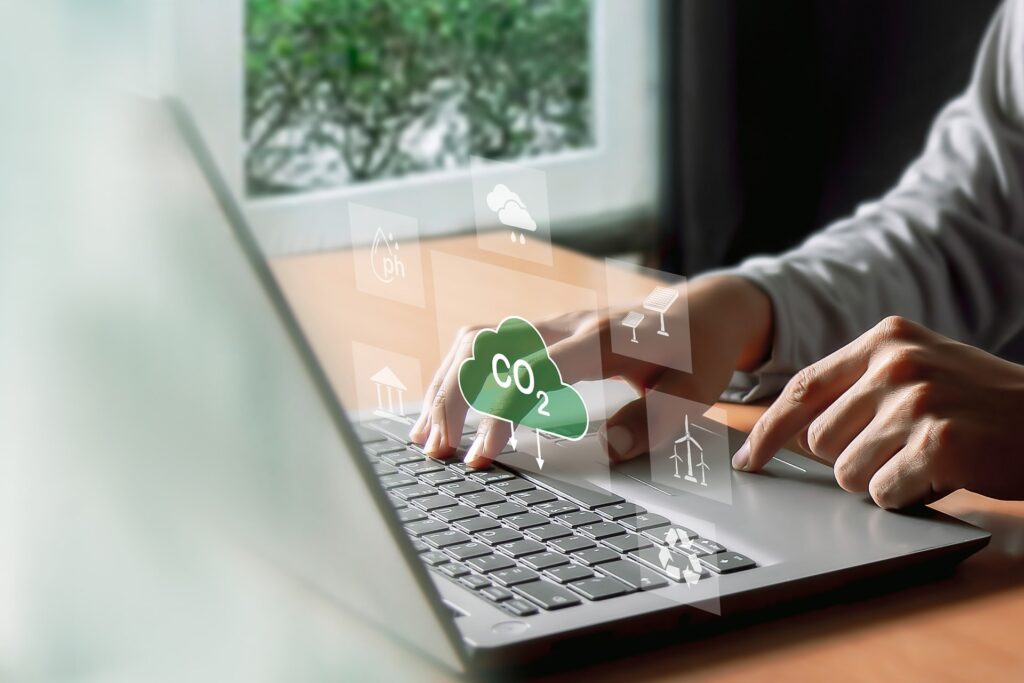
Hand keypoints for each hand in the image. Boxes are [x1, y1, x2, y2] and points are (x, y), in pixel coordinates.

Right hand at [410, 275, 772, 467]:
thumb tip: (606, 449)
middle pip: (486, 347)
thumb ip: (654, 420)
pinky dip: (456, 375)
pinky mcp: (543, 333)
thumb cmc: (699, 352)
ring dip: (445, 386)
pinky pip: (485, 345)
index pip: (532, 369)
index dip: (500, 409)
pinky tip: (444, 409)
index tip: (484, 454)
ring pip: (476, 342)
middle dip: (452, 398)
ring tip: (426, 437)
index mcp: (602, 339)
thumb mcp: (695, 393)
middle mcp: (566, 326)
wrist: (703, 308)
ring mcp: (550, 326)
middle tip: (437, 451)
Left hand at [733, 316, 1023, 507]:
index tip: (749, 460)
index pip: (803, 388)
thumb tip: (791, 430)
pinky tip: (941, 476)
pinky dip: (906, 497)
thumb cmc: (980, 404)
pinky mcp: (938, 442)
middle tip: (897, 452)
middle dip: (848, 461)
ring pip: (848, 472)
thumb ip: (859, 387)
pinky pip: (884, 492)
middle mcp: (896, 362)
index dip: (768, 429)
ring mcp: (917, 400)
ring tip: (924, 460)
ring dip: (880, 481)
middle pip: (819, 440)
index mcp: (885, 339)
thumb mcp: (920, 369)